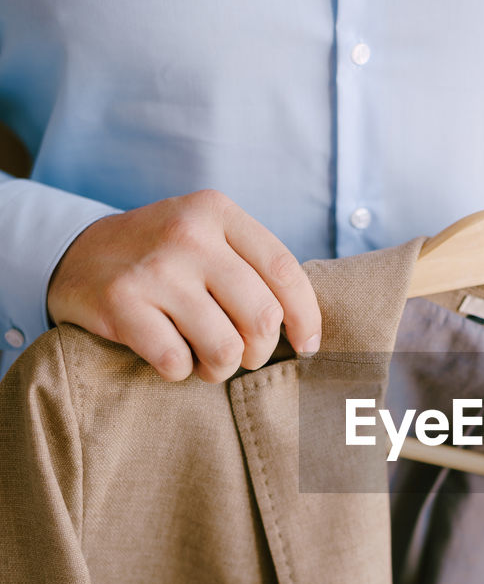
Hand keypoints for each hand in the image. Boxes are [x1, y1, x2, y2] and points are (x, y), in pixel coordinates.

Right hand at [47, 190, 321, 382]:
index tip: (307, 345)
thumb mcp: (206, 235)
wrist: (75, 254)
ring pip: (225, 348)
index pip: (284, 270)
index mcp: (217, 211)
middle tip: (245, 355)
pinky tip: (170, 355)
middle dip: (260, 351)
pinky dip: (180, 371)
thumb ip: (252, 264)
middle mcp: (188, 235)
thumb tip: (307, 325)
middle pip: (261, 316)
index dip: (306, 317)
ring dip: (221, 369)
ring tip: (207, 362)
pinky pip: (178, 363)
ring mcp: (154, 270)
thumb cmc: (161, 257)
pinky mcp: (121, 305)